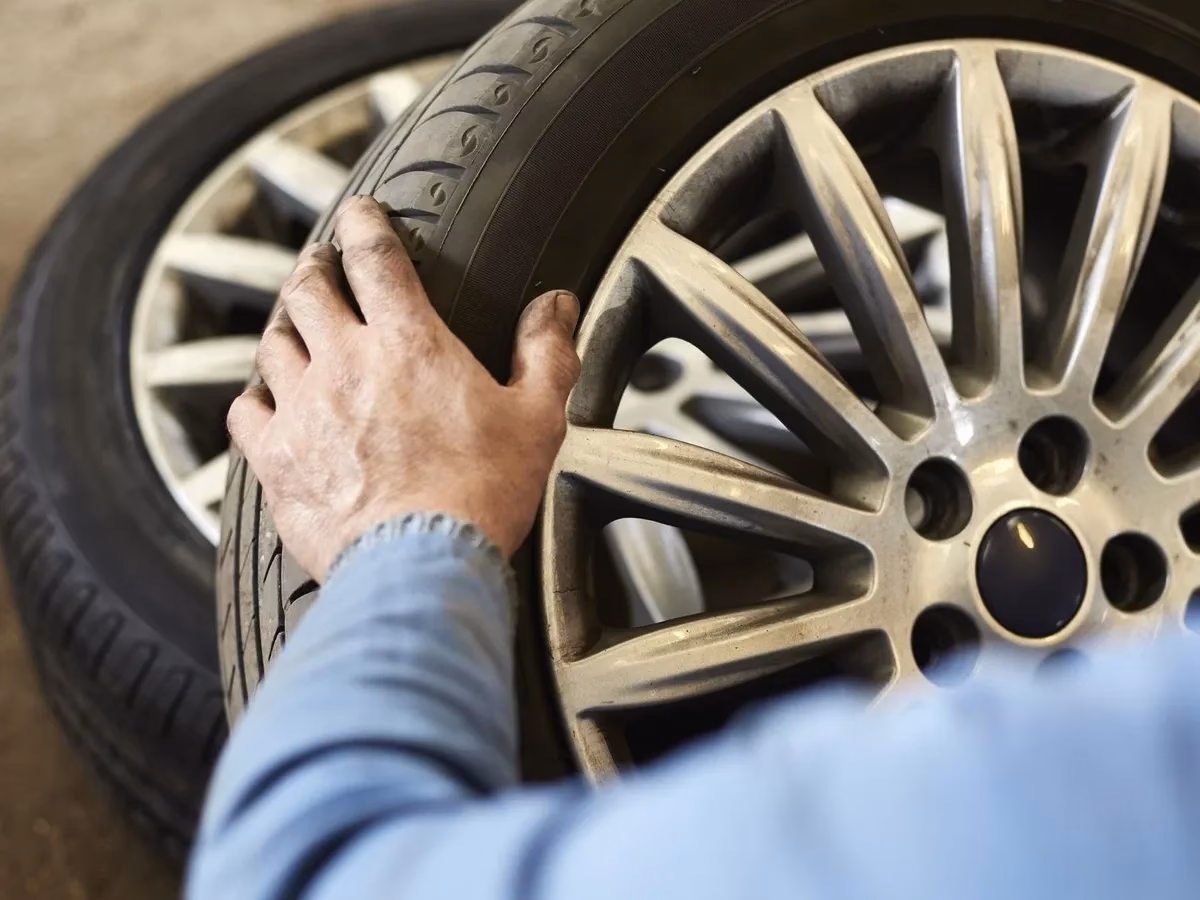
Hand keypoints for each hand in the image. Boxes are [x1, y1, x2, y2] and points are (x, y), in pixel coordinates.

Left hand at [227, 196, 580, 581]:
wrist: (421, 565)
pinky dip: (255, 397)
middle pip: (307, 288)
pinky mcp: (275, 459)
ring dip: (285, 326)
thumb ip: (546, 352)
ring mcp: (302, 409)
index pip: (374, 255)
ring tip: (296, 326)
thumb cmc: (483, 494)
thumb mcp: (536, 418)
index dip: (364, 223)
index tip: (360, 214)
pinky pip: (244, 411)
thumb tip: (556, 305)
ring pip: (272, 343)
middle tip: (321, 264)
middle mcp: (344, 362)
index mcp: (409, 342)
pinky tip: (267, 401)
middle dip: (314, 266)